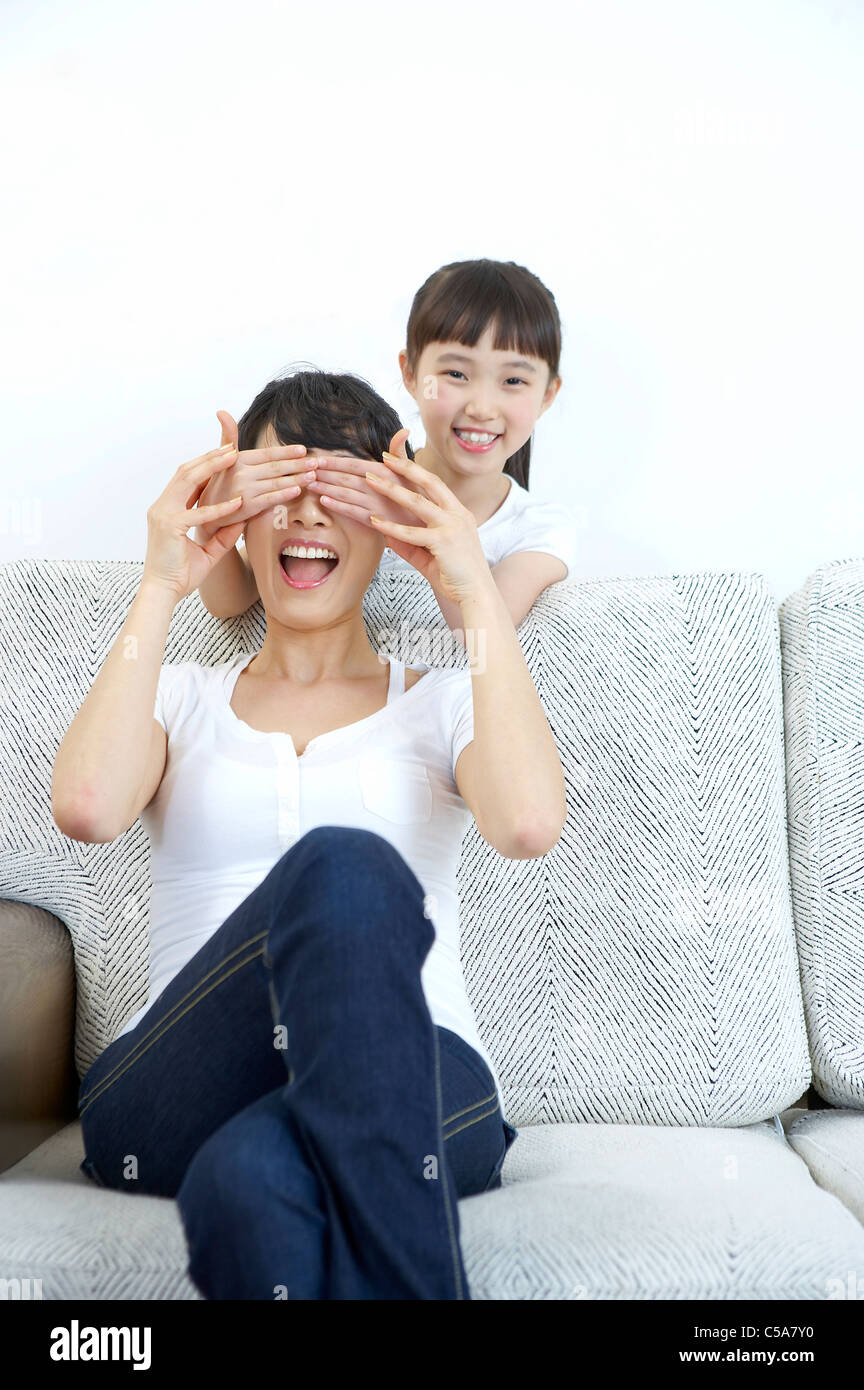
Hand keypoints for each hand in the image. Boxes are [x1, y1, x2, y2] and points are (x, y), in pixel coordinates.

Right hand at [142, 444, 248, 600]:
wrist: (162, 593)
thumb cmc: (181, 575)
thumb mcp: (208, 552)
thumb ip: (223, 536)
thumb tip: (242, 520)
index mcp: (168, 510)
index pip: (187, 480)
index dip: (206, 465)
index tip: (226, 455)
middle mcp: (162, 507)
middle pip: (186, 473)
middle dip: (209, 458)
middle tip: (232, 447)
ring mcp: (163, 515)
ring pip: (187, 482)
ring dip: (211, 468)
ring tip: (233, 458)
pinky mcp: (170, 527)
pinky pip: (197, 513)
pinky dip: (218, 507)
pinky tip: (237, 502)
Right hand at [194, 410, 316, 542]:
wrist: (209, 511)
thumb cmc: (221, 482)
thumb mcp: (221, 458)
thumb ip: (229, 436)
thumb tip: (222, 411)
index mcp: (238, 459)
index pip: (267, 454)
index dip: (286, 451)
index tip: (303, 449)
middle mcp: (241, 473)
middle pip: (276, 467)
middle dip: (298, 464)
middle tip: (316, 462)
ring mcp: (246, 490)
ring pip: (277, 482)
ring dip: (297, 478)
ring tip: (313, 475)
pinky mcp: (248, 507)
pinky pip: (271, 498)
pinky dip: (285, 493)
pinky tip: (298, 490)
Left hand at [306, 427, 420, 534]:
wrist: (426, 522)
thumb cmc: (416, 493)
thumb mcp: (412, 470)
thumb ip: (399, 451)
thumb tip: (403, 430)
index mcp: (385, 471)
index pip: (354, 464)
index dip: (334, 461)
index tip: (317, 458)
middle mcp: (378, 486)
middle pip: (345, 478)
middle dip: (324, 473)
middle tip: (305, 469)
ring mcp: (375, 504)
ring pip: (344, 494)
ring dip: (325, 488)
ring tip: (309, 483)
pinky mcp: (375, 521)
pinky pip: (352, 512)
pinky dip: (337, 506)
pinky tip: (323, 501)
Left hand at [336, 431, 491, 605]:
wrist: (478, 595)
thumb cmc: (457, 577)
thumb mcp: (433, 555)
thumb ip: (411, 544)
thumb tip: (388, 536)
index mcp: (459, 514)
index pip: (435, 484)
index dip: (415, 470)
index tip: (395, 461)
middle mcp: (458, 515)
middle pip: (430, 482)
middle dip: (405, 467)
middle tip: (384, 457)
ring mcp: (452, 527)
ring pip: (418, 502)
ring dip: (391, 489)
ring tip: (370, 480)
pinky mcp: (444, 543)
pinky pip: (412, 533)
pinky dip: (390, 527)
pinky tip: (374, 521)